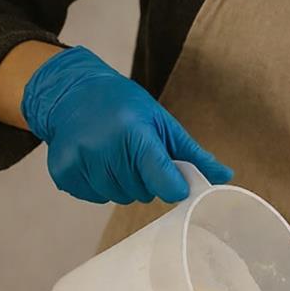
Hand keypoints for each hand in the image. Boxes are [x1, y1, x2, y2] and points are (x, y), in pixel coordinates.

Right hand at [21, 46, 232, 203]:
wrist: (70, 91)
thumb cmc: (124, 106)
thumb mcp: (162, 123)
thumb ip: (193, 155)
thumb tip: (225, 177)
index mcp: (134, 134)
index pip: (165, 184)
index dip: (173, 186)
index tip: (172, 178)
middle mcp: (104, 148)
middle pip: (143, 194)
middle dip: (145, 180)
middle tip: (134, 155)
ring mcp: (81, 161)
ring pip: (120, 198)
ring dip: (123, 184)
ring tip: (114, 156)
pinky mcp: (64, 173)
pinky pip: (96, 198)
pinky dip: (101, 186)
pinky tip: (97, 161)